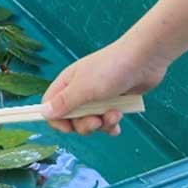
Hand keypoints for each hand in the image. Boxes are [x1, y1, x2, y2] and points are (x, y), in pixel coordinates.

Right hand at [41, 35, 170, 135]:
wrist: (144, 60)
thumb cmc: (110, 70)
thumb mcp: (83, 88)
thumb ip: (63, 102)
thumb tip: (43, 113)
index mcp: (67, 84)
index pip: (51, 106)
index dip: (57, 120)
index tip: (69, 128)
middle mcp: (79, 91)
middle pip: (72, 118)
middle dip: (85, 125)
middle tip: (97, 121)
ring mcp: (97, 97)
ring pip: (91, 121)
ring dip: (102, 124)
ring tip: (115, 114)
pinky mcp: (114, 101)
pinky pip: (106, 120)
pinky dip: (112, 124)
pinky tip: (119, 122)